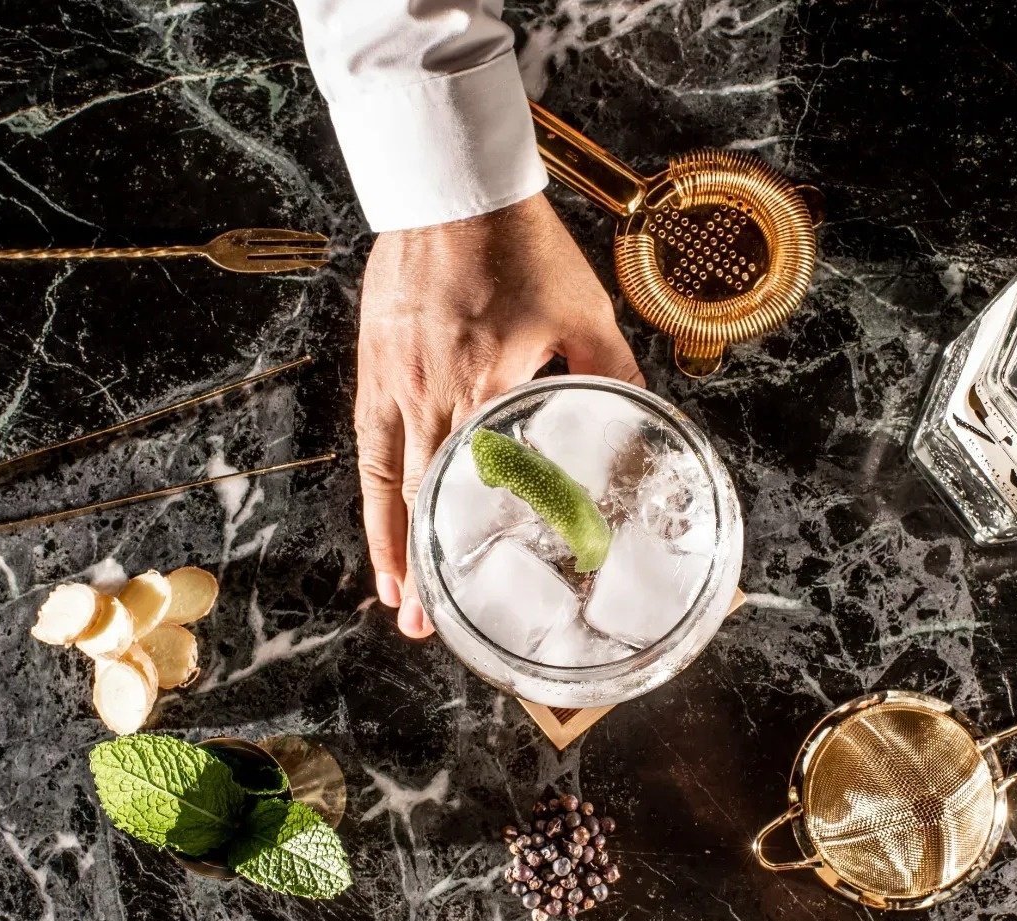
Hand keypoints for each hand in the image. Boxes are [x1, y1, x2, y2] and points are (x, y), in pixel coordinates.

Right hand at [354, 192, 642, 638]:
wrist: (451, 193)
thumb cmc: (520, 248)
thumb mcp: (584, 311)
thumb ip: (615, 372)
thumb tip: (648, 418)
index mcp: (487, 386)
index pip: (487, 485)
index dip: (487, 543)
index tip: (497, 589)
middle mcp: (433, 395)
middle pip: (428, 500)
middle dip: (431, 571)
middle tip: (433, 630)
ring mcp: (396, 384)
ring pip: (389, 482)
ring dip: (391, 546)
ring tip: (397, 600)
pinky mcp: (374, 368)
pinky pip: (368, 444)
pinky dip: (373, 491)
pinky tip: (378, 520)